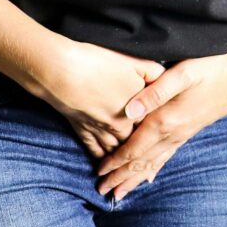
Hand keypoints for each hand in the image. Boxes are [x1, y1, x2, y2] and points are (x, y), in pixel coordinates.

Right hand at [39, 39, 166, 158]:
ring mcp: (101, 131)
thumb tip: (165, 78)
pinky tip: (104, 163)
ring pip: (116, 150)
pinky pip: (95, 151)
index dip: (157, 127)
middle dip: (141, 148)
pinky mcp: (82, 132)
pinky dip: (101, 158)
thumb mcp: (133, 62)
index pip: (153, 124)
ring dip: (121, 158)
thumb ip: (153, 72)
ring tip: (128, 164)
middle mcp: (122, 126)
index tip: (162, 132)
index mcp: (138, 111)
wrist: (61, 71)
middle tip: (148, 158)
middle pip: (135, 142)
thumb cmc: (98, 64)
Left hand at [94, 39, 226, 199]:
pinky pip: (168, 156)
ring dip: (135, 177)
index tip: (99, 172)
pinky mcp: (189, 131)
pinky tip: (149, 176)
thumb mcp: (183, 73)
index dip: (116, 160)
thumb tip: (128, 111)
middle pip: (142, 161)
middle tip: (102, 190)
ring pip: (154, 162)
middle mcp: (173, 132)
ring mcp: (183, 133)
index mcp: (166, 119)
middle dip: (121, 176)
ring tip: (121, 192)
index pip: (135, 147)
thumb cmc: (213, 67)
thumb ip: (154, 92)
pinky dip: (155, 168)